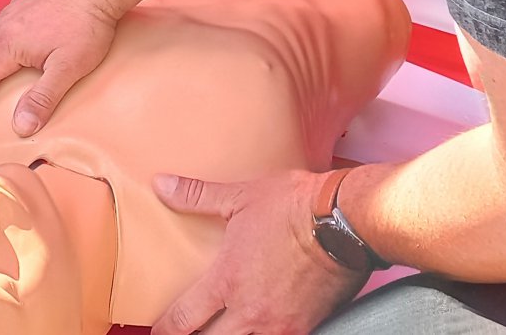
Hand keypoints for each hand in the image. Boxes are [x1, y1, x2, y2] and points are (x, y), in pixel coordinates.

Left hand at [152, 171, 368, 334]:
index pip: (185, 319)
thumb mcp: (241, 196)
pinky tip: (264, 329)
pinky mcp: (307, 326)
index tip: (160, 331)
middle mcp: (250, 310)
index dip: (167, 329)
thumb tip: (163, 185)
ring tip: (227, 330)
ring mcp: (279, 323)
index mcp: (227, 281)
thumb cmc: (295, 206)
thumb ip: (197, 196)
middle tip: (192, 332)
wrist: (345, 222)